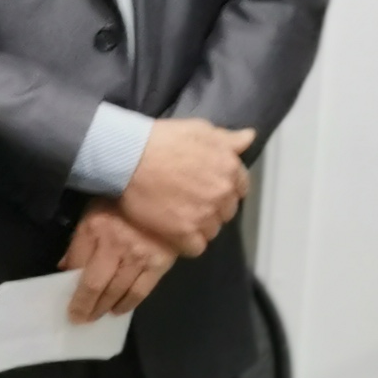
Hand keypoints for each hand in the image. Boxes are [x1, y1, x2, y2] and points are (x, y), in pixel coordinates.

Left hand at [59, 201, 175, 320]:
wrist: (162, 194)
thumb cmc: (120, 202)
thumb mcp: (92, 214)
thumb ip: (78, 242)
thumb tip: (66, 269)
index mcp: (96, 229)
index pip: (77, 266)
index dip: (70, 287)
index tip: (68, 304)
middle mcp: (116, 245)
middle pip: (96, 285)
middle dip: (85, 307)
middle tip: (79, 319)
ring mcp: (139, 256)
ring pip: (117, 292)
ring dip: (103, 309)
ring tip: (95, 316)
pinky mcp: (160, 264)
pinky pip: (140, 291)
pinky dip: (127, 305)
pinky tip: (118, 311)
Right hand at [117, 117, 253, 258]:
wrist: (128, 158)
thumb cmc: (162, 140)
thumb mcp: (199, 129)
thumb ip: (227, 138)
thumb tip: (249, 136)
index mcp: (230, 168)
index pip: (240, 189)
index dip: (223, 190)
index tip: (206, 189)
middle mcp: (222, 193)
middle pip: (226, 212)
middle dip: (212, 209)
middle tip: (188, 203)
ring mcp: (204, 215)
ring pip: (212, 231)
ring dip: (199, 227)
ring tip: (178, 218)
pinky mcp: (183, 232)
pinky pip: (196, 248)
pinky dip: (187, 244)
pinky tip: (174, 234)